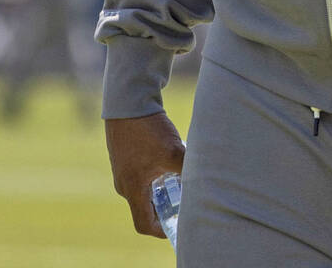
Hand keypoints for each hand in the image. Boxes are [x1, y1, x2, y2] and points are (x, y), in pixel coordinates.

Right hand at [105, 112, 186, 237]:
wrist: (128, 101)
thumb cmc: (148, 129)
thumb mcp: (173, 151)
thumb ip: (189, 169)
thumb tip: (209, 179)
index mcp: (133, 188)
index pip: (143, 224)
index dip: (161, 231)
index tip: (177, 225)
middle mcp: (124, 183)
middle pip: (144, 208)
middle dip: (164, 209)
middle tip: (183, 202)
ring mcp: (122, 169)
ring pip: (143, 189)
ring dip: (160, 190)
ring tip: (178, 179)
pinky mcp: (124, 157)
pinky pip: (140, 175)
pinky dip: (154, 175)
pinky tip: (168, 161)